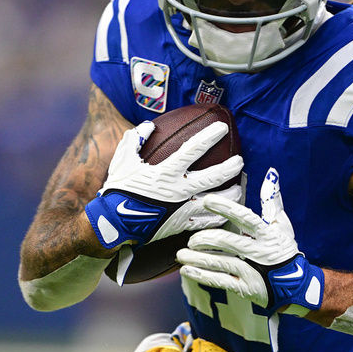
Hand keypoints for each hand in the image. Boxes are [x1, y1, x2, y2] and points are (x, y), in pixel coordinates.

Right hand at [85, 122, 243, 248]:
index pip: (193, 149)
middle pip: (212, 177)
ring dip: (230, 194)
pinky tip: (226, 212)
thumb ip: (136, 140)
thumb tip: (148, 126)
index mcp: (165, 171)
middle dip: (229, 168)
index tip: (222, 127)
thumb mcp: (122, 160)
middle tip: (240, 161)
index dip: (209, 136)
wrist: (112, 224)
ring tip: (239, 189)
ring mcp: (182, 209)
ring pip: (214, 202)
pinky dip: (218, 216)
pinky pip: (205, 222)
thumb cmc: (118, 190)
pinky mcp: (181, 225)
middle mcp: (178, 189)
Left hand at [177, 168, 324, 311]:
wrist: (298, 285)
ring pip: (221, 262)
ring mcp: (253, 271)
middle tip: (191, 238)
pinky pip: (220, 281)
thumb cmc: (285, 250)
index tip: (207, 200)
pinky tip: (187, 270)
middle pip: (229, 242)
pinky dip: (202, 275)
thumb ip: (272, 200)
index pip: (246, 218)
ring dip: (199, 258)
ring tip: (180, 254)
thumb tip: (270, 174)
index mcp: (267, 234)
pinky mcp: (246, 287)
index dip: (227, 208)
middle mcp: (259, 251)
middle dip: (206, 239)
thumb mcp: (282, 225)